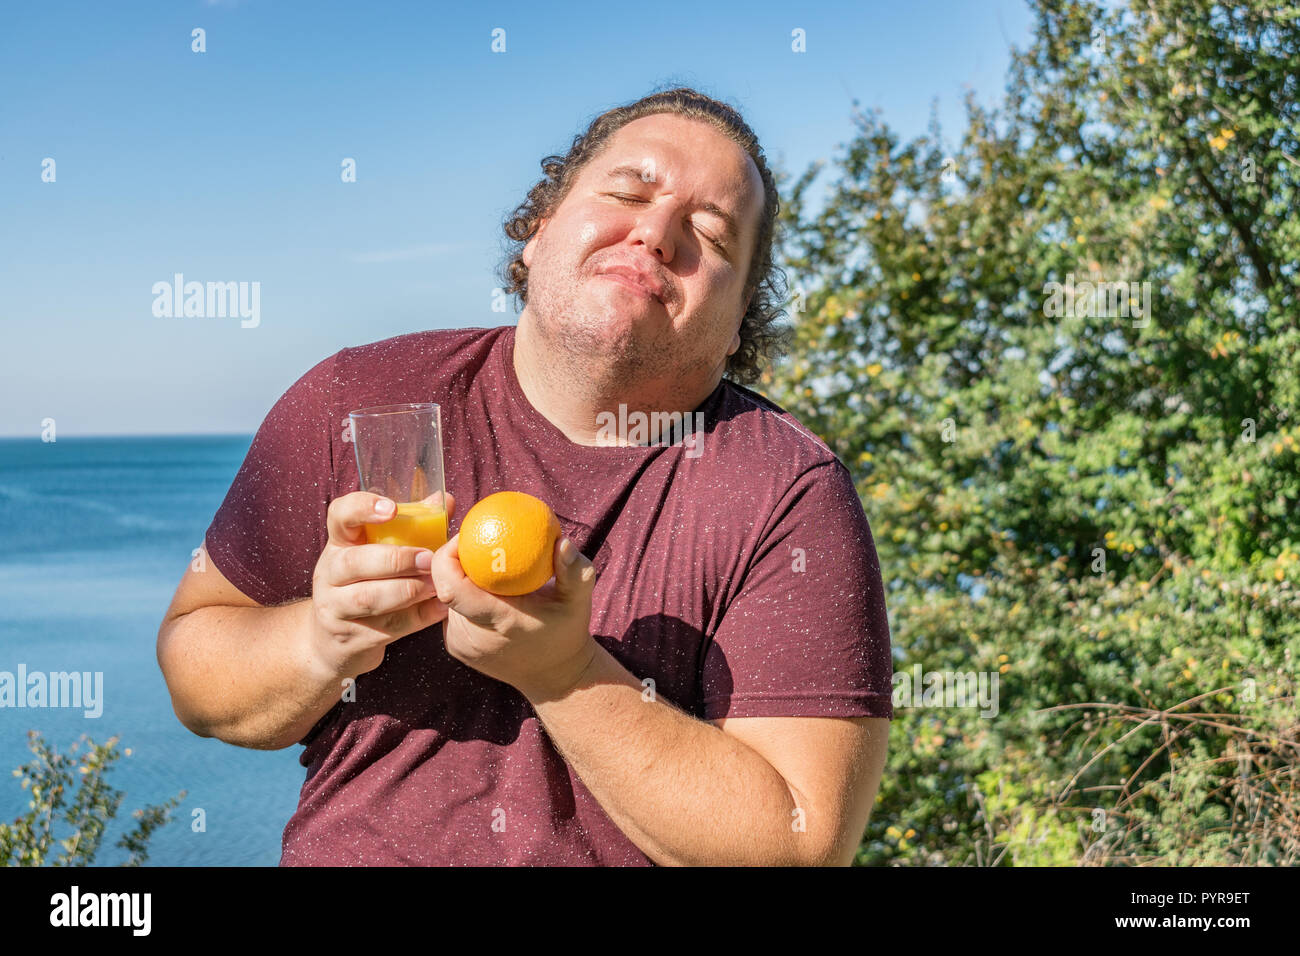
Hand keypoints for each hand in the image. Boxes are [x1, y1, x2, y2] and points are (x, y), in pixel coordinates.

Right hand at [307, 490, 456, 679]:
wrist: (334, 641)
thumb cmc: (367, 583)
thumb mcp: (378, 552)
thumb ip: (411, 525)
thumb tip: (444, 500)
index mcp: (339, 544)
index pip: (338, 516)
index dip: (362, 508)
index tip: (391, 509)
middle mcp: (329, 573)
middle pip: (354, 562)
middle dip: (396, 559)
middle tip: (429, 559)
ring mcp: (334, 607)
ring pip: (368, 598)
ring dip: (408, 591)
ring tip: (437, 586)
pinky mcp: (349, 638)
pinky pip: (386, 628)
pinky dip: (418, 617)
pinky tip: (440, 608)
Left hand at [430, 533, 597, 701]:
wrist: (554, 676)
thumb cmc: (567, 632)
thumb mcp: (578, 601)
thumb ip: (575, 571)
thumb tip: (561, 541)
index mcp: (497, 622)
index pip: (451, 588)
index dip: (448, 556)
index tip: (467, 535)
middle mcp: (471, 636)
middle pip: (444, 587)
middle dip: (455, 560)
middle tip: (477, 540)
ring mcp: (460, 644)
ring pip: (446, 597)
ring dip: (460, 578)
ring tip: (481, 560)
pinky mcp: (456, 647)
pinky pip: (452, 610)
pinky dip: (464, 594)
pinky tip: (483, 584)